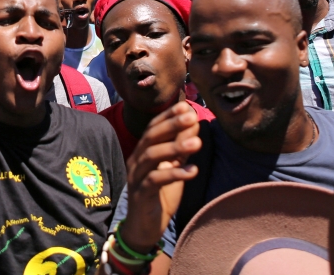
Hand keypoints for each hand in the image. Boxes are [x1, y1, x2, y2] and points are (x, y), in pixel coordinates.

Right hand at [119, 102, 200, 252]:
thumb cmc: (160, 196)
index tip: (185, 106)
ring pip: (151, 156)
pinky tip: (192, 171)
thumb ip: (181, 149)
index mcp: (142, 153)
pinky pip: (155, 180)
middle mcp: (136, 162)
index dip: (167, 116)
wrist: (144, 227)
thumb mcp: (173, 169)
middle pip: (150, 137)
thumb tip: (193, 124)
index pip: (152, 128)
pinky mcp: (140, 195)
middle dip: (171, 125)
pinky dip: (174, 174)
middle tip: (191, 117)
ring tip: (197, 143)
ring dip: (174, 147)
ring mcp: (136, 178)